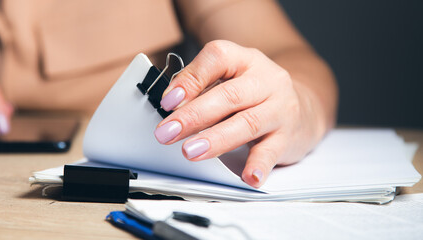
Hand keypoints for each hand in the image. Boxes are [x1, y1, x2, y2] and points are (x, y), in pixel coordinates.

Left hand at [154, 40, 326, 187]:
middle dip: (194, 115)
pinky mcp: (287, 136)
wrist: (303, 106)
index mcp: (244, 59)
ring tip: (191, 151)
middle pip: (229, 95)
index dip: (191, 79)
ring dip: (216, 139)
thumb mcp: (228, 77)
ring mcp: (279, 108)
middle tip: (167, 132)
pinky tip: (248, 176)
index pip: (218, 58)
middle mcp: (265, 80)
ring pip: (248, 123)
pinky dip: (259, 165)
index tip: (168, 101)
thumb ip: (200, 85)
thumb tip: (171, 103)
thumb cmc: (253, 92)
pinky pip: (273, 151)